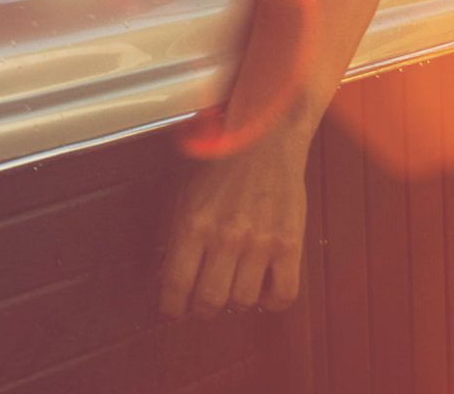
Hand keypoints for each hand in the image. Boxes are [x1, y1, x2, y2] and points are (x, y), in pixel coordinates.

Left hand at [158, 120, 308, 318]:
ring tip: (233, 290)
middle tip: (202, 306)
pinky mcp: (289, 245)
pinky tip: (264, 291)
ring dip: (236, 303)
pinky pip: (284, 294)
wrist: (261, 144)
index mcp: (193, 224)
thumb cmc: (219, 169)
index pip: (176, 283)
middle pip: (210, 300)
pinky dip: (272, 302)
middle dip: (202, 310)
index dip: (172, 306)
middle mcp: (225, 236)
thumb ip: (174, 238)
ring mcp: (259, 243)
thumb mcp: (183, 197)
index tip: (173, 310)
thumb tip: (164, 277)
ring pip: (245, 301)